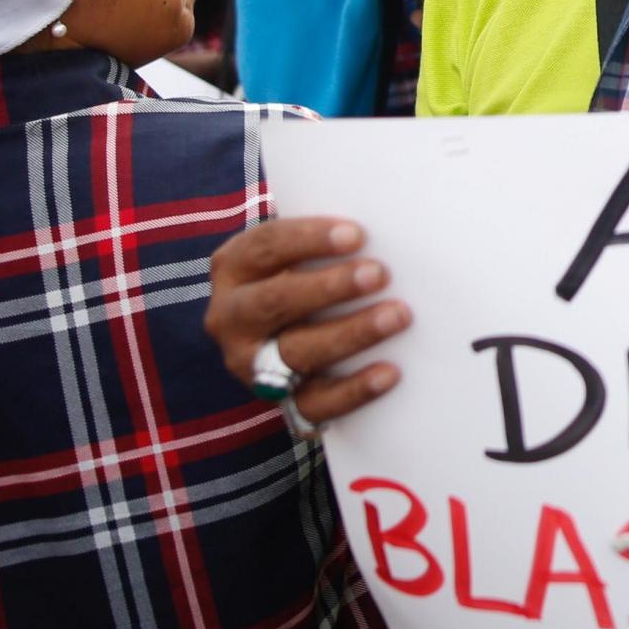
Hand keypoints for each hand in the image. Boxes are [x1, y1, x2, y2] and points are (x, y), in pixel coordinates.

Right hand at [205, 217, 413, 427]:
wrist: (275, 339)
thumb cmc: (300, 275)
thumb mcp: (294, 253)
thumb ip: (324, 242)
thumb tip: (384, 225)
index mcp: (233, 267)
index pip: (266, 246)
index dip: (309, 239)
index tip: (357, 235)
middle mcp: (231, 317)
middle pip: (276, 301)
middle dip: (330, 287)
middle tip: (379, 274)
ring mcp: (250, 363)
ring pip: (297, 351)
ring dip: (351, 332)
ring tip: (397, 316)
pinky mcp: (278, 402)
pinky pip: (315, 403)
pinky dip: (354, 389)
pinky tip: (390, 372)